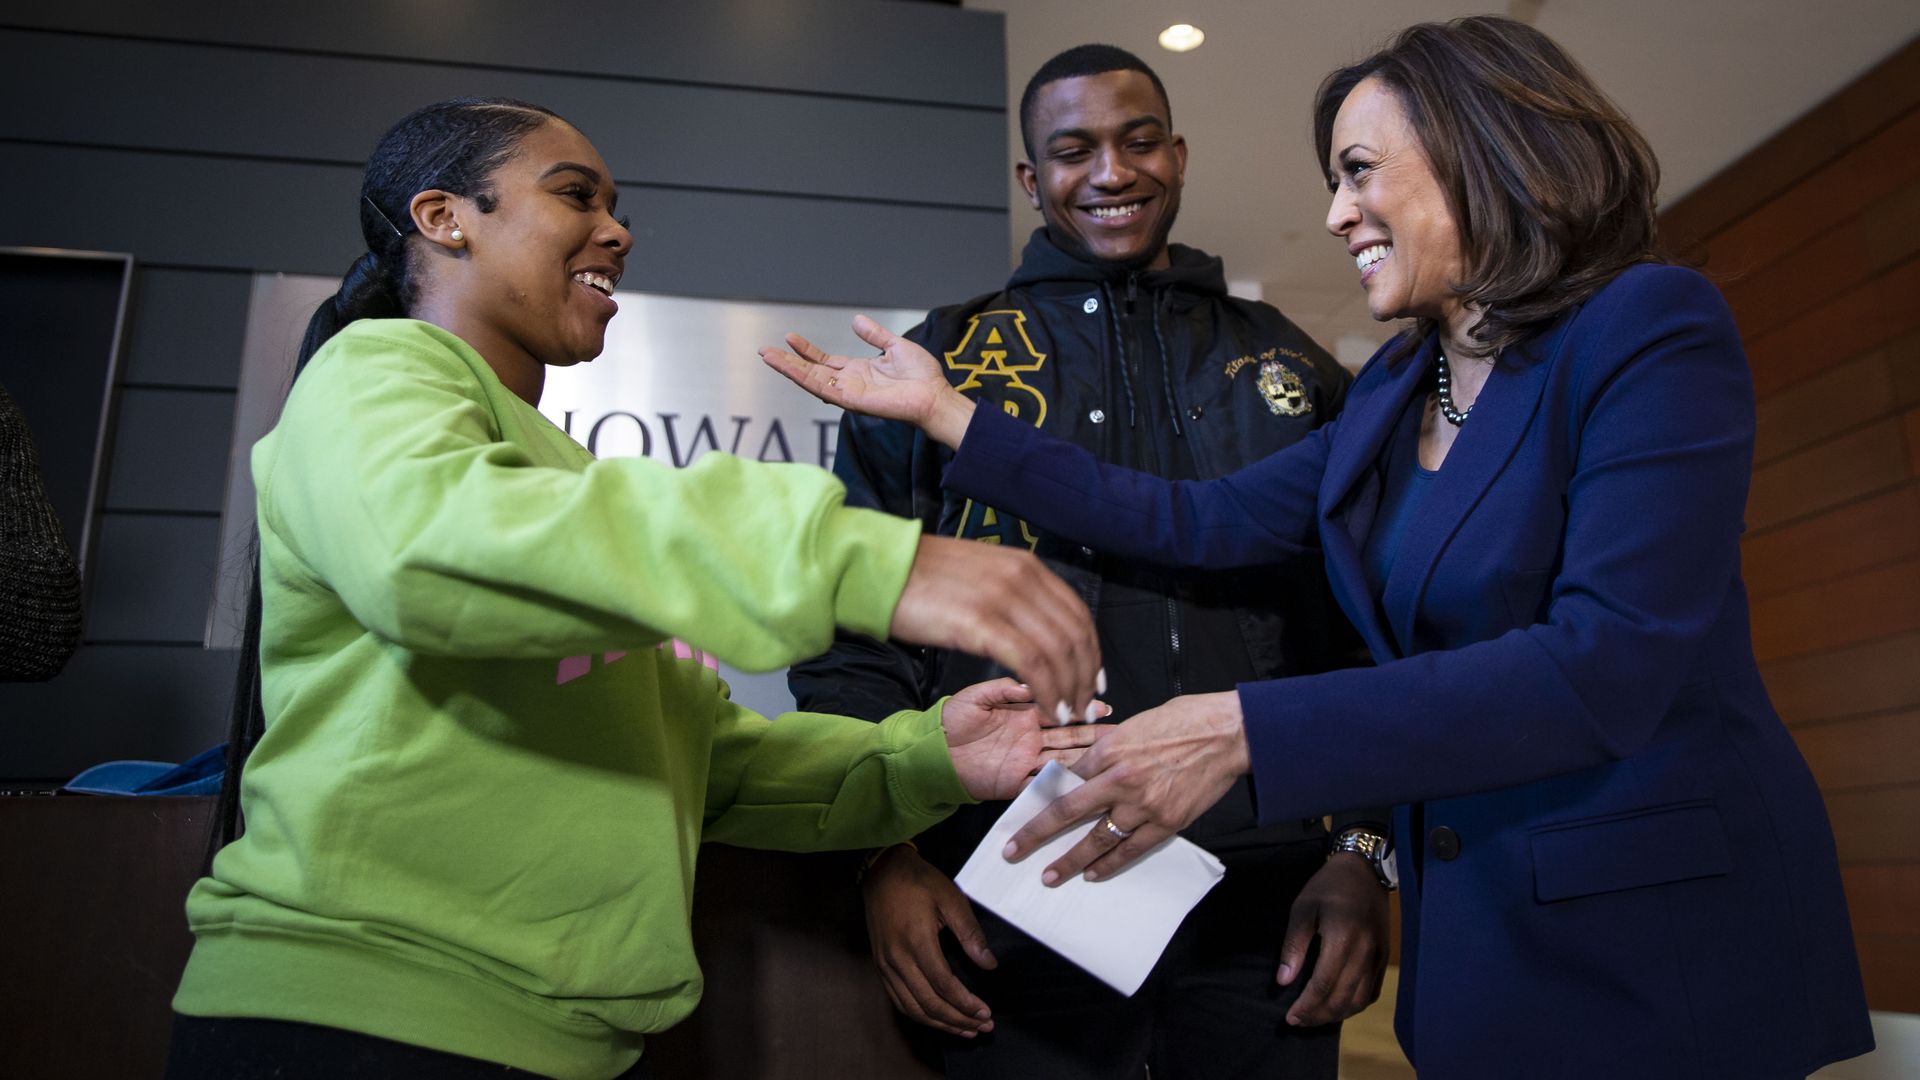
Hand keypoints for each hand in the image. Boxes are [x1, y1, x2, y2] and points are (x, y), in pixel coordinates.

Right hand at [760, 315, 977, 446]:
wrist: (934, 395)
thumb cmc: (922, 376)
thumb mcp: (895, 347)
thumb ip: (875, 336)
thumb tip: (856, 320)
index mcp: (858, 371)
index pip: (824, 361)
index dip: (806, 350)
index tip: (789, 337)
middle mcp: (849, 383)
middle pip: (811, 371)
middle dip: (788, 361)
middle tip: (764, 351)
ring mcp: (848, 393)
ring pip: (811, 381)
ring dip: (788, 369)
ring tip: (767, 356)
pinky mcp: (851, 401)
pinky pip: (823, 389)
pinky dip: (804, 379)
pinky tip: (789, 369)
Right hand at [862, 844, 996, 1036]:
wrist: (881, 871)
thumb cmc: (919, 881)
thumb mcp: (951, 898)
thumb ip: (970, 933)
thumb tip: (989, 964)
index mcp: (917, 941)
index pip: (944, 985)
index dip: (966, 1004)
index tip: (986, 1014)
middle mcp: (897, 959)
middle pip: (929, 1003)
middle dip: (958, 1020)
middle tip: (983, 1027)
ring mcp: (885, 965)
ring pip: (913, 1008)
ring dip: (940, 1023)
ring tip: (965, 1030)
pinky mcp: (880, 966)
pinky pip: (898, 1000)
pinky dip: (919, 1015)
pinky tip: (937, 1019)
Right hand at [891, 535, 1103, 725]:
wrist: (880, 569)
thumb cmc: (922, 578)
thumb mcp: (981, 574)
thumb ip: (1012, 594)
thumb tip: (1032, 628)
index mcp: (1025, 566)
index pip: (1077, 612)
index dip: (1091, 651)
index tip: (1092, 680)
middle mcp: (1022, 578)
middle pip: (1074, 634)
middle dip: (1084, 676)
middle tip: (1083, 705)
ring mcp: (1003, 599)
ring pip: (1057, 652)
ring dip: (1068, 689)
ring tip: (1065, 714)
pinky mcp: (981, 623)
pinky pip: (1030, 663)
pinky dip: (1046, 689)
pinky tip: (1046, 707)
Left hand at [942, 678, 1109, 800]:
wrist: (932, 753)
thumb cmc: (951, 722)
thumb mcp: (977, 696)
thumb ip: (1004, 688)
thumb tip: (1030, 685)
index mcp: (1026, 715)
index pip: (1061, 710)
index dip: (1083, 709)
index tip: (1105, 708)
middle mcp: (1032, 738)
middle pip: (1072, 738)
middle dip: (1097, 738)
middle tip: (1121, 738)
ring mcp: (1027, 762)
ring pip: (1065, 762)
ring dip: (1087, 763)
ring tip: (1112, 764)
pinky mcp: (1016, 784)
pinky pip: (1043, 787)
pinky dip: (1062, 786)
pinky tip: (1082, 786)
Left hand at [1004, 691, 1249, 883]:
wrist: (1227, 734)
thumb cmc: (1185, 721)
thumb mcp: (1136, 725)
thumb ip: (1108, 750)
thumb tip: (1086, 770)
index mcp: (1110, 749)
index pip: (1067, 777)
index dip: (1043, 795)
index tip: (1025, 810)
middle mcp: (1121, 779)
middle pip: (1068, 811)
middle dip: (1037, 834)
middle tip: (1013, 852)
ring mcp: (1143, 804)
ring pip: (1097, 839)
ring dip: (1070, 861)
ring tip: (1049, 876)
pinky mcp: (1166, 822)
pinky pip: (1131, 849)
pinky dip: (1110, 864)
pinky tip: (1092, 874)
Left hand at [1276, 854, 1389, 1026]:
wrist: (1365, 871)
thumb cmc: (1328, 887)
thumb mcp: (1302, 909)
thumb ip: (1293, 946)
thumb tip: (1283, 981)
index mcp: (1342, 937)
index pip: (1324, 984)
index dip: (1307, 1006)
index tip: (1290, 1018)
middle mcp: (1364, 951)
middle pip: (1342, 998)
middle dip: (1319, 1016)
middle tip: (1299, 1022)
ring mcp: (1378, 956)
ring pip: (1359, 999)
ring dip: (1337, 1014)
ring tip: (1316, 1017)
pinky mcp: (1384, 956)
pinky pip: (1372, 991)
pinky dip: (1356, 1004)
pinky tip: (1339, 1005)